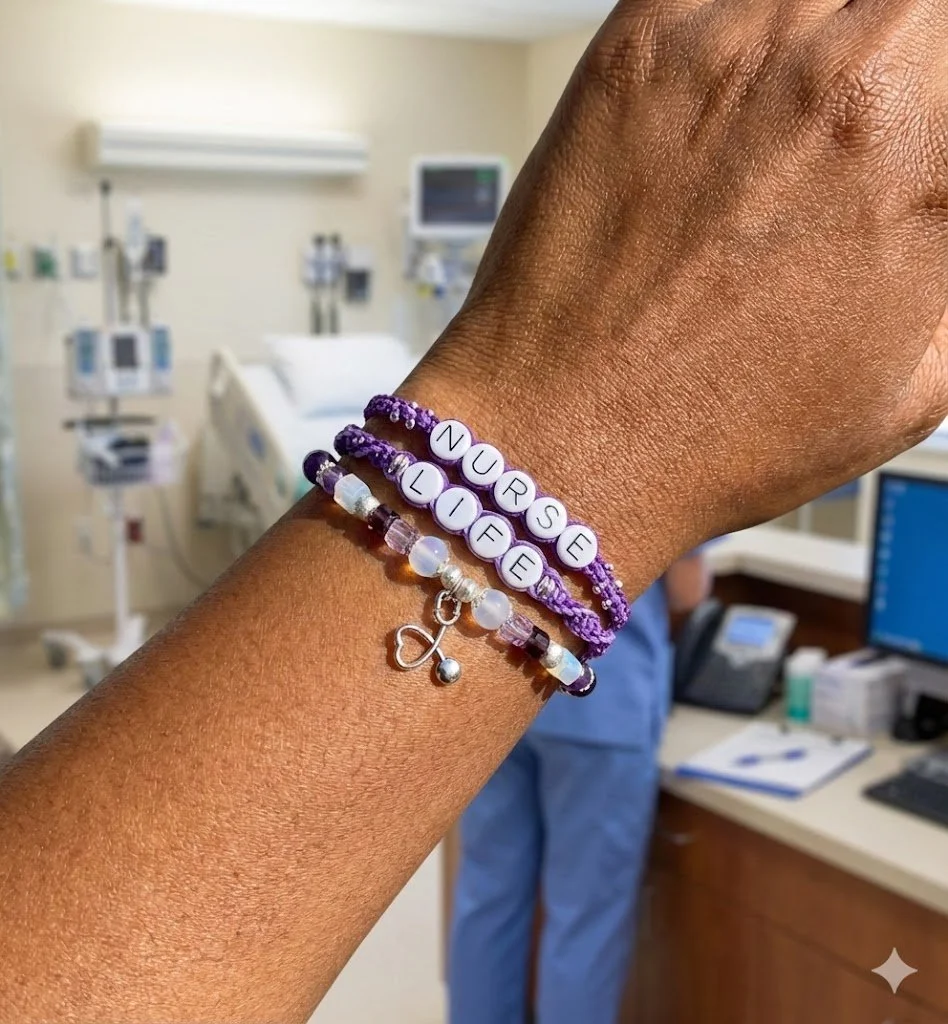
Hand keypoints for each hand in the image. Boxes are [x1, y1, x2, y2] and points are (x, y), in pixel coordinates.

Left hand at [414, 0, 946, 580]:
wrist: (568, 441)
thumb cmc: (721, 434)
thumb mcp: (917, 381)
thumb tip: (938, 200)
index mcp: (925, 146)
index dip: (932, 106)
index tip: (914, 143)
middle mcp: (832, 72)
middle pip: (905, 12)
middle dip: (898, 58)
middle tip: (859, 125)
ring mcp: (722, 46)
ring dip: (818, 40)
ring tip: (780, 132)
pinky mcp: (632, 47)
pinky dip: (733, 28)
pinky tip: (721, 105)